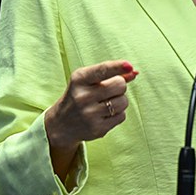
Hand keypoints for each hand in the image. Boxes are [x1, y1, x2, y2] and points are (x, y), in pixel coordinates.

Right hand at [44, 60, 137, 178]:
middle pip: (120, 85)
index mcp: (79, 79)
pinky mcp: (97, 129)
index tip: (129, 65)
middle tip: (109, 90)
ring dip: (120, 101)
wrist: (62, 123)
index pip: (102, 70)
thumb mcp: (89, 80)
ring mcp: (89, 114)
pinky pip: (122, 116)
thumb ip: (111, 74)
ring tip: (106, 103)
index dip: (117, 67)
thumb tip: (134, 72)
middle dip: (120, 86)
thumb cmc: (80, 95)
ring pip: (123, 101)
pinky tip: (104, 114)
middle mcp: (82, 97)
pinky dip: (118, 114)